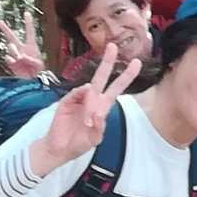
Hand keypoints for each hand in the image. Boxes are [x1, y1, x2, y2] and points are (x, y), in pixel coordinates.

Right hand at [0, 11, 43, 77]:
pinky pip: (8, 57)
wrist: (32, 80)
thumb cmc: (38, 70)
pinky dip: (12, 60)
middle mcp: (21, 48)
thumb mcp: (38, 63)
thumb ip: (29, 59)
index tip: (27, 13)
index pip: (30, 32)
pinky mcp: (11, 62)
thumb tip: (20, 57)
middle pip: (12, 36)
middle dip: (5, 28)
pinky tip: (16, 62)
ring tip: (21, 58)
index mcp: (31, 46)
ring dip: (15, 51)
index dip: (28, 23)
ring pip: (10, 47)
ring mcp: (15, 55)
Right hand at [28, 45, 142, 176]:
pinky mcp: (66, 102)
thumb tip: (98, 114)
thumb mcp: (94, 139)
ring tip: (88, 121)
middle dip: (107, 62)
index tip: (137, 62)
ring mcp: (78, 99)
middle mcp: (92, 99)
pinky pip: (74, 94)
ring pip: (89, 89)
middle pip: (102, 77)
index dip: (126, 76)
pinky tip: (83, 100)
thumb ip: (99, 128)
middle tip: (113, 46)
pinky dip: (80, 96)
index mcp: (102, 106)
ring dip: (91, 103)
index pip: (116, 88)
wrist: (59, 150)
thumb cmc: (79, 143)